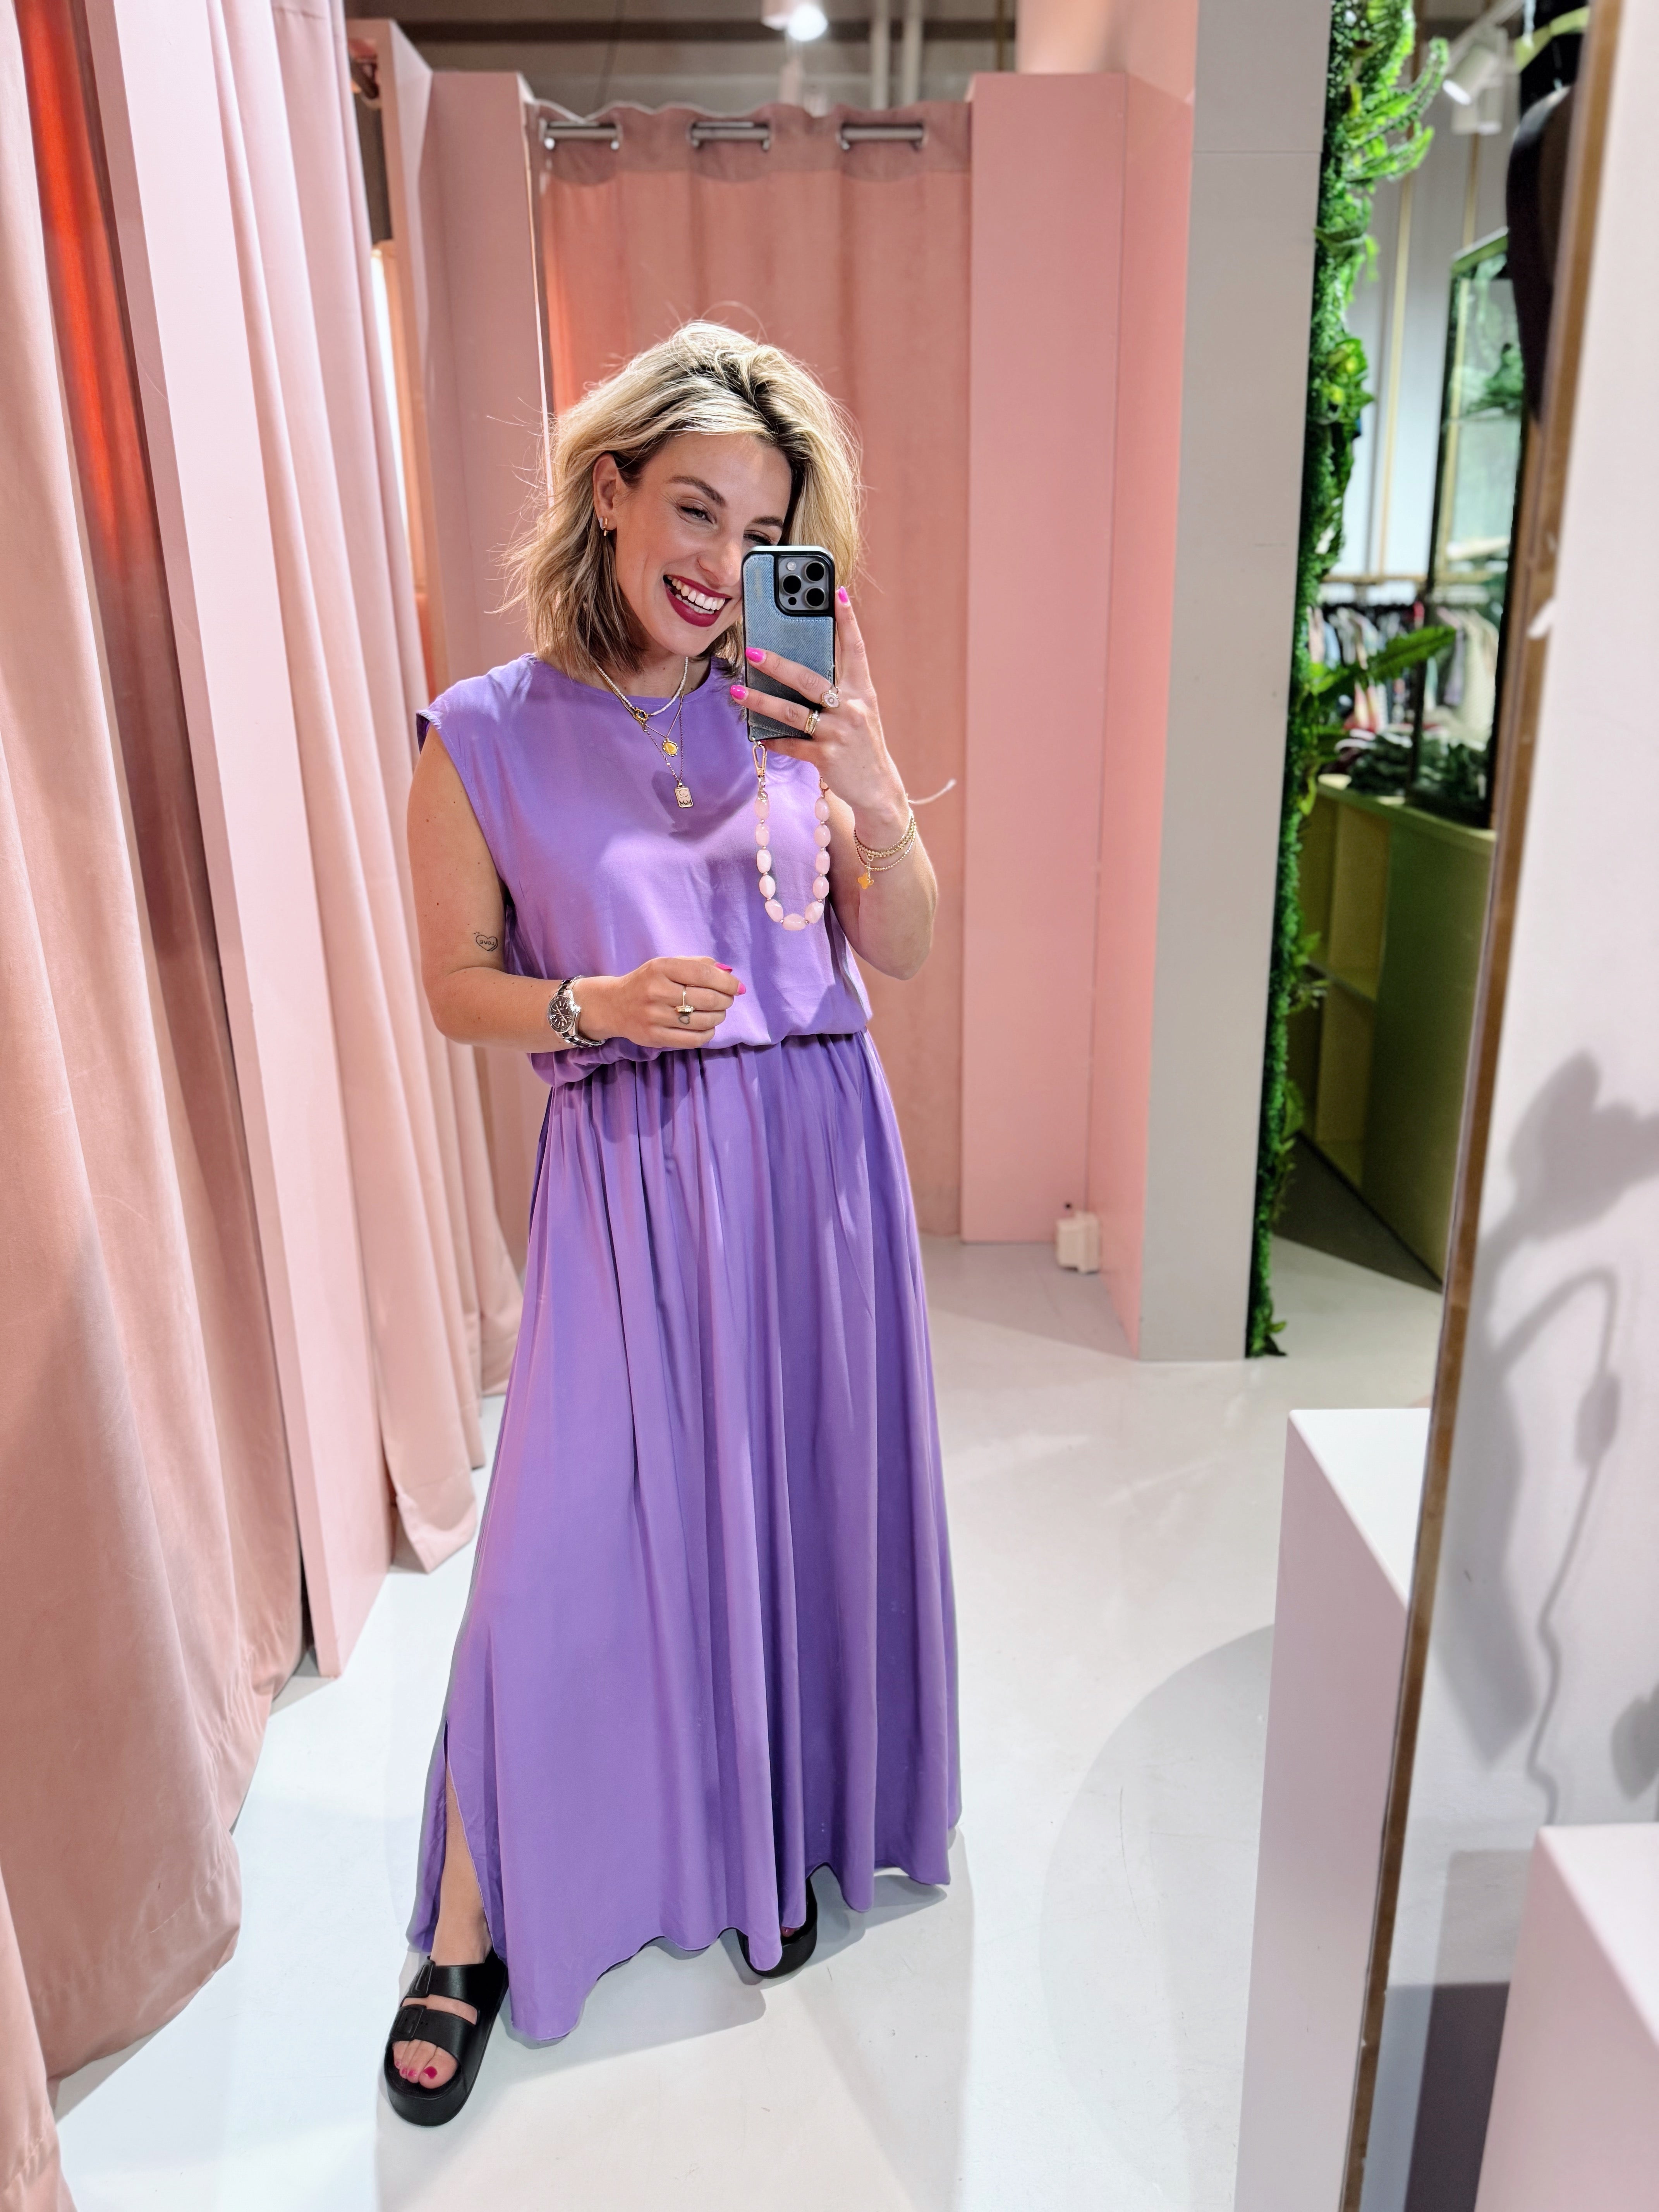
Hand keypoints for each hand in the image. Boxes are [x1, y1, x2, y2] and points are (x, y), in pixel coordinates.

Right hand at [581, 957, 743, 1049]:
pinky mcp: (654, 1037)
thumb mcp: (667, 964)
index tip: (738, 987)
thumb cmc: (648, 981)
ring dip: (718, 1017)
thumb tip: (729, 973)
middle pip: (706, 998)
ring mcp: (654, 1016)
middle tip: (727, 1000)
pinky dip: (707, 1033)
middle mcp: (656, 991)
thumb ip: (697, 964)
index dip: (727, 982)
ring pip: (702, 1020)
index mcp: (661, 967)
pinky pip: (692, 1039)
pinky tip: (707, 1027)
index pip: (703, 974)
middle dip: (725, 1000)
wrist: (613, 1005)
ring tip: (717, 1012)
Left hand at [730, 589, 908, 843]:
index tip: (835, 592)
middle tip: (751, 652)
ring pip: (793, 712)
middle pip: (810, 679)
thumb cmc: (862, 744)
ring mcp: (839, 733)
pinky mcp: (826, 758)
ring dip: (761, 702)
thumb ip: (838, 688)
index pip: (855, 649)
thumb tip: (801, 665)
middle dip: (778, 664)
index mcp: (862, 691)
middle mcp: (852, 708)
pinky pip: (791, 745)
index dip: (846, 620)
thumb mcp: (859, 712)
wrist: (878, 789)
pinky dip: (773, 740)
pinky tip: (757, 735)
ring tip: (738, 692)